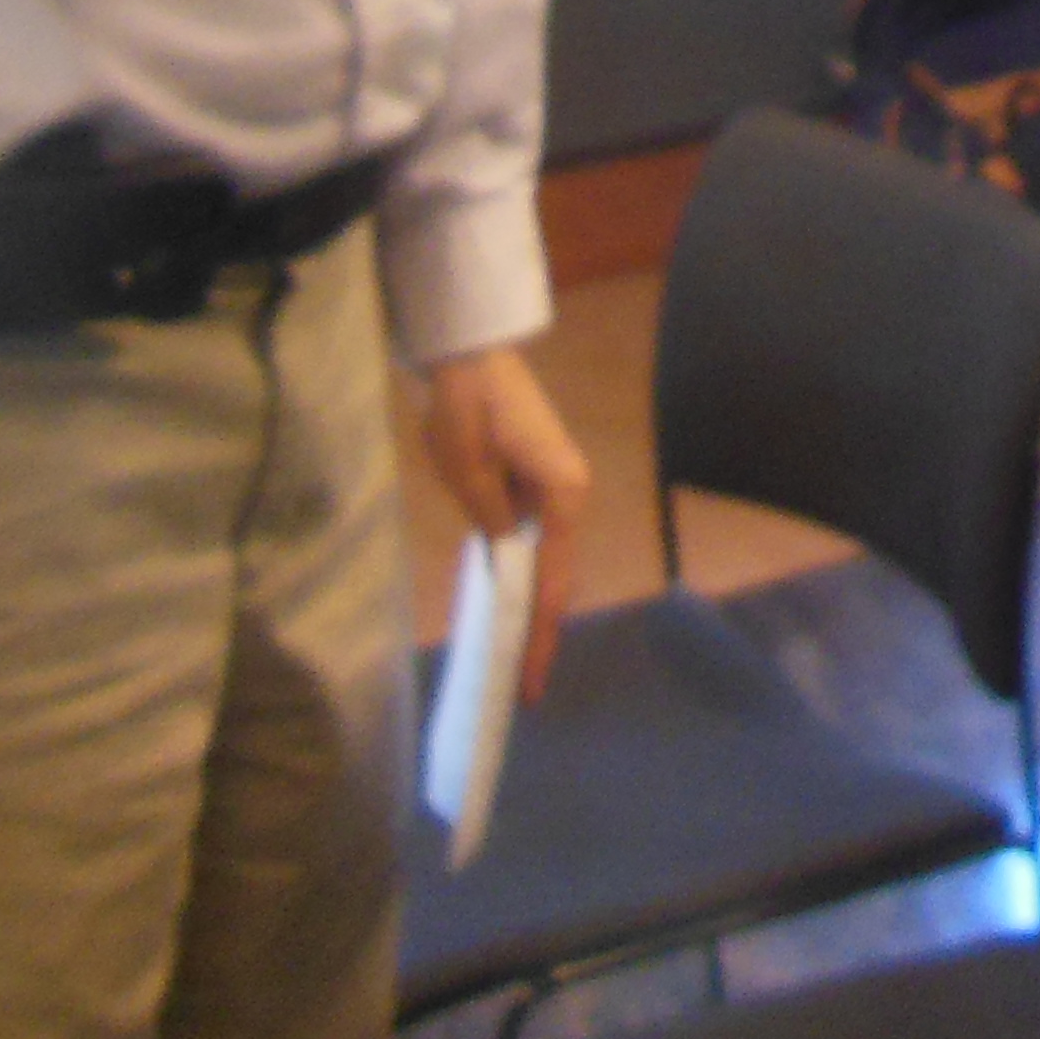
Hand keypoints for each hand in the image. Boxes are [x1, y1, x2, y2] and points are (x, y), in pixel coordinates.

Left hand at [415, 342, 590, 706]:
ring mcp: (556, 485)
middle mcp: (570, 493)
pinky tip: (506, 599)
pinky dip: (522, 573)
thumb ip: (491, 523)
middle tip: (523, 685)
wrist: (470, 353)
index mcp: (563, 494)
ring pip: (545, 559)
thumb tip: (506, 562)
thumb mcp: (469, 473)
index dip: (538, 635)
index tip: (528, 683)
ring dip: (530, 603)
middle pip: (556, 575)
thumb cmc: (469, 409)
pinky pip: (533, 538)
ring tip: (515, 653)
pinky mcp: (537, 478)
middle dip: (539, 629)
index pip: (552, 582)